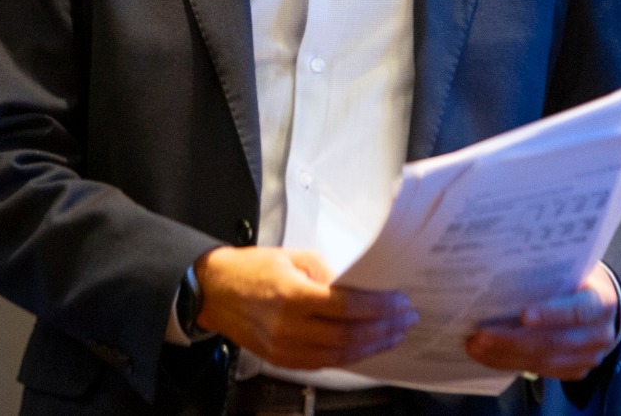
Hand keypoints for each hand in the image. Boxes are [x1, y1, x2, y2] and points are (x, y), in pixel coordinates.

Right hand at [194, 246, 415, 368]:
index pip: (347, 306)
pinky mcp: (282, 360)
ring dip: (372, 346)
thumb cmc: (252, 269)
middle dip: (384, 328)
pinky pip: (323, 364)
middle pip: (348, 335)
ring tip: (394, 335)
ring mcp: (284, 348)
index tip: (400, 302)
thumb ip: (328, 272)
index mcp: (293, 296)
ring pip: (339, 355)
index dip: (379, 306)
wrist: (215, 291)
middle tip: (406, 319)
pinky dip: (350, 357)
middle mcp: (289, 327)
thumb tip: (359, 286)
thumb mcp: (294, 257)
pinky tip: (366, 348)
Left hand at [464, 265, 619, 379]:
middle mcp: (599, 334)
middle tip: (480, 335)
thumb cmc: (580, 280)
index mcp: (602, 302)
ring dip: (505, 356)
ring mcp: (589, 357)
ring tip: (477, 346)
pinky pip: (540, 372)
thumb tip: (505, 270)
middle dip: (512, 341)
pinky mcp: (575, 370)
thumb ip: (550, 274)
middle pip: (553, 343)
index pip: (577, 310)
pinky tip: (491, 355)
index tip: (523, 315)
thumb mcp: (574, 269)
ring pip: (543, 362)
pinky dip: (512, 364)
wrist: (602, 303)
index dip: (551, 314)